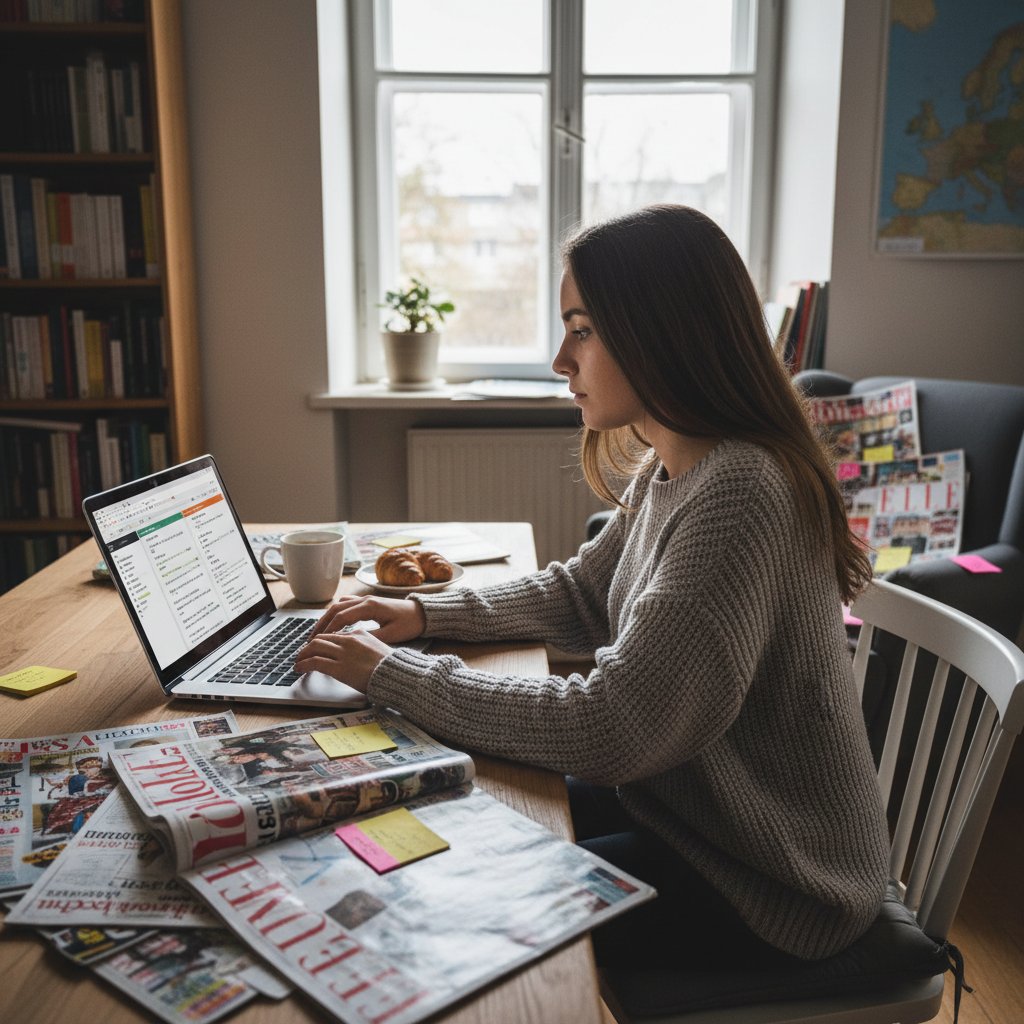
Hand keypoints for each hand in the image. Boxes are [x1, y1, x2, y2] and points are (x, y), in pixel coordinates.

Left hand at [294, 628, 393, 691]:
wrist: (396, 674)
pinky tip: (300, 668)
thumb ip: (363, 645)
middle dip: (308, 646)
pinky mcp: (339, 668)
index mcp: (358, 634)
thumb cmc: (390, 665)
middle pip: (321, 638)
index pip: (333, 635)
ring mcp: (343, 654)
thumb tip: (353, 651)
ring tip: (298, 662)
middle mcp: (349, 641)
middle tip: (303, 654)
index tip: (316, 649)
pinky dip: (304, 664)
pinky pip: (315, 662)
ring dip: (303, 654)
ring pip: (314, 648)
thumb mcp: (377, 648)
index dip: (321, 642)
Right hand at [309, 595, 425, 644]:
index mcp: (370, 606)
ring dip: (326, 617)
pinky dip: (336, 613)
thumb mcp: (392, 635)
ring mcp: (366, 599)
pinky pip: (346, 604)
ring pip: (339, 605)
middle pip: (336, 608)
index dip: (329, 629)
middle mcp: (365, 600)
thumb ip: (371, 638)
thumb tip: (352, 644)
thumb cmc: (409, 624)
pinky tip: (332, 624)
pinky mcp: (367, 602)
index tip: (319, 642)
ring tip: (317, 632)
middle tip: (310, 638)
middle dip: (321, 623)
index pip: (342, 617)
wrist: (421, 613)